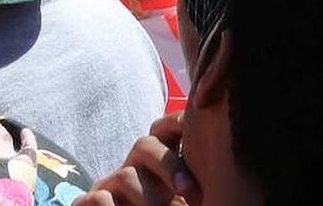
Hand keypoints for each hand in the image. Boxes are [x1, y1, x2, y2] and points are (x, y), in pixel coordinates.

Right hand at [72, 114, 198, 205]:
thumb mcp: (187, 192)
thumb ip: (198, 174)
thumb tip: (230, 161)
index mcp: (162, 158)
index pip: (168, 127)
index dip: (182, 124)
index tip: (199, 131)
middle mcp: (135, 165)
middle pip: (146, 145)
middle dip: (169, 165)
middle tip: (191, 191)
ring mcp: (113, 183)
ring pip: (127, 177)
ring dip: (149, 200)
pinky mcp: (92, 201)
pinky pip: (98, 198)